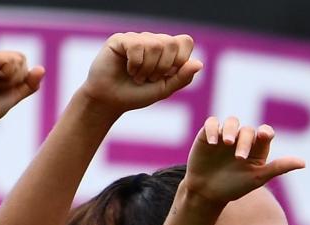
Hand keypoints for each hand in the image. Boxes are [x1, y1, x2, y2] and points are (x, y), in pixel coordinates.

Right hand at [0, 50, 42, 129]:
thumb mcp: (16, 94)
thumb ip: (29, 83)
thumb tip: (42, 68)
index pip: (21, 60)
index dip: (21, 77)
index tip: (3, 88)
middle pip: (21, 58)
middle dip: (18, 78)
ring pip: (17, 59)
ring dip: (12, 79)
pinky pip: (9, 62)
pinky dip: (7, 77)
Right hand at [76, 32, 201, 112]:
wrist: (111, 100)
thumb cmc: (138, 94)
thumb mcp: (165, 89)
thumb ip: (182, 77)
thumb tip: (199, 63)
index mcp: (167, 50)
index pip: (185, 41)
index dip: (180, 59)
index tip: (168, 74)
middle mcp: (152, 41)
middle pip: (171, 43)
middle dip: (163, 67)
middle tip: (150, 78)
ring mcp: (136, 38)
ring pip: (155, 44)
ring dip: (148, 68)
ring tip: (138, 77)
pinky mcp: (120, 40)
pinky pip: (137, 45)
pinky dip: (135, 64)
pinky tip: (128, 70)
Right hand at [181, 118, 305, 204]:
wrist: (208, 192)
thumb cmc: (235, 186)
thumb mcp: (258, 178)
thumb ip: (278, 168)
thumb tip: (303, 163)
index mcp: (257, 148)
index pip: (265, 133)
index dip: (265, 132)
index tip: (263, 136)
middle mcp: (242, 139)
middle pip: (248, 131)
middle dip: (245, 142)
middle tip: (240, 158)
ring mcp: (225, 136)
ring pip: (232, 122)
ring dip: (231, 130)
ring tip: (228, 143)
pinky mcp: (207, 135)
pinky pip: (212, 123)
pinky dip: (213, 129)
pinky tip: (212, 142)